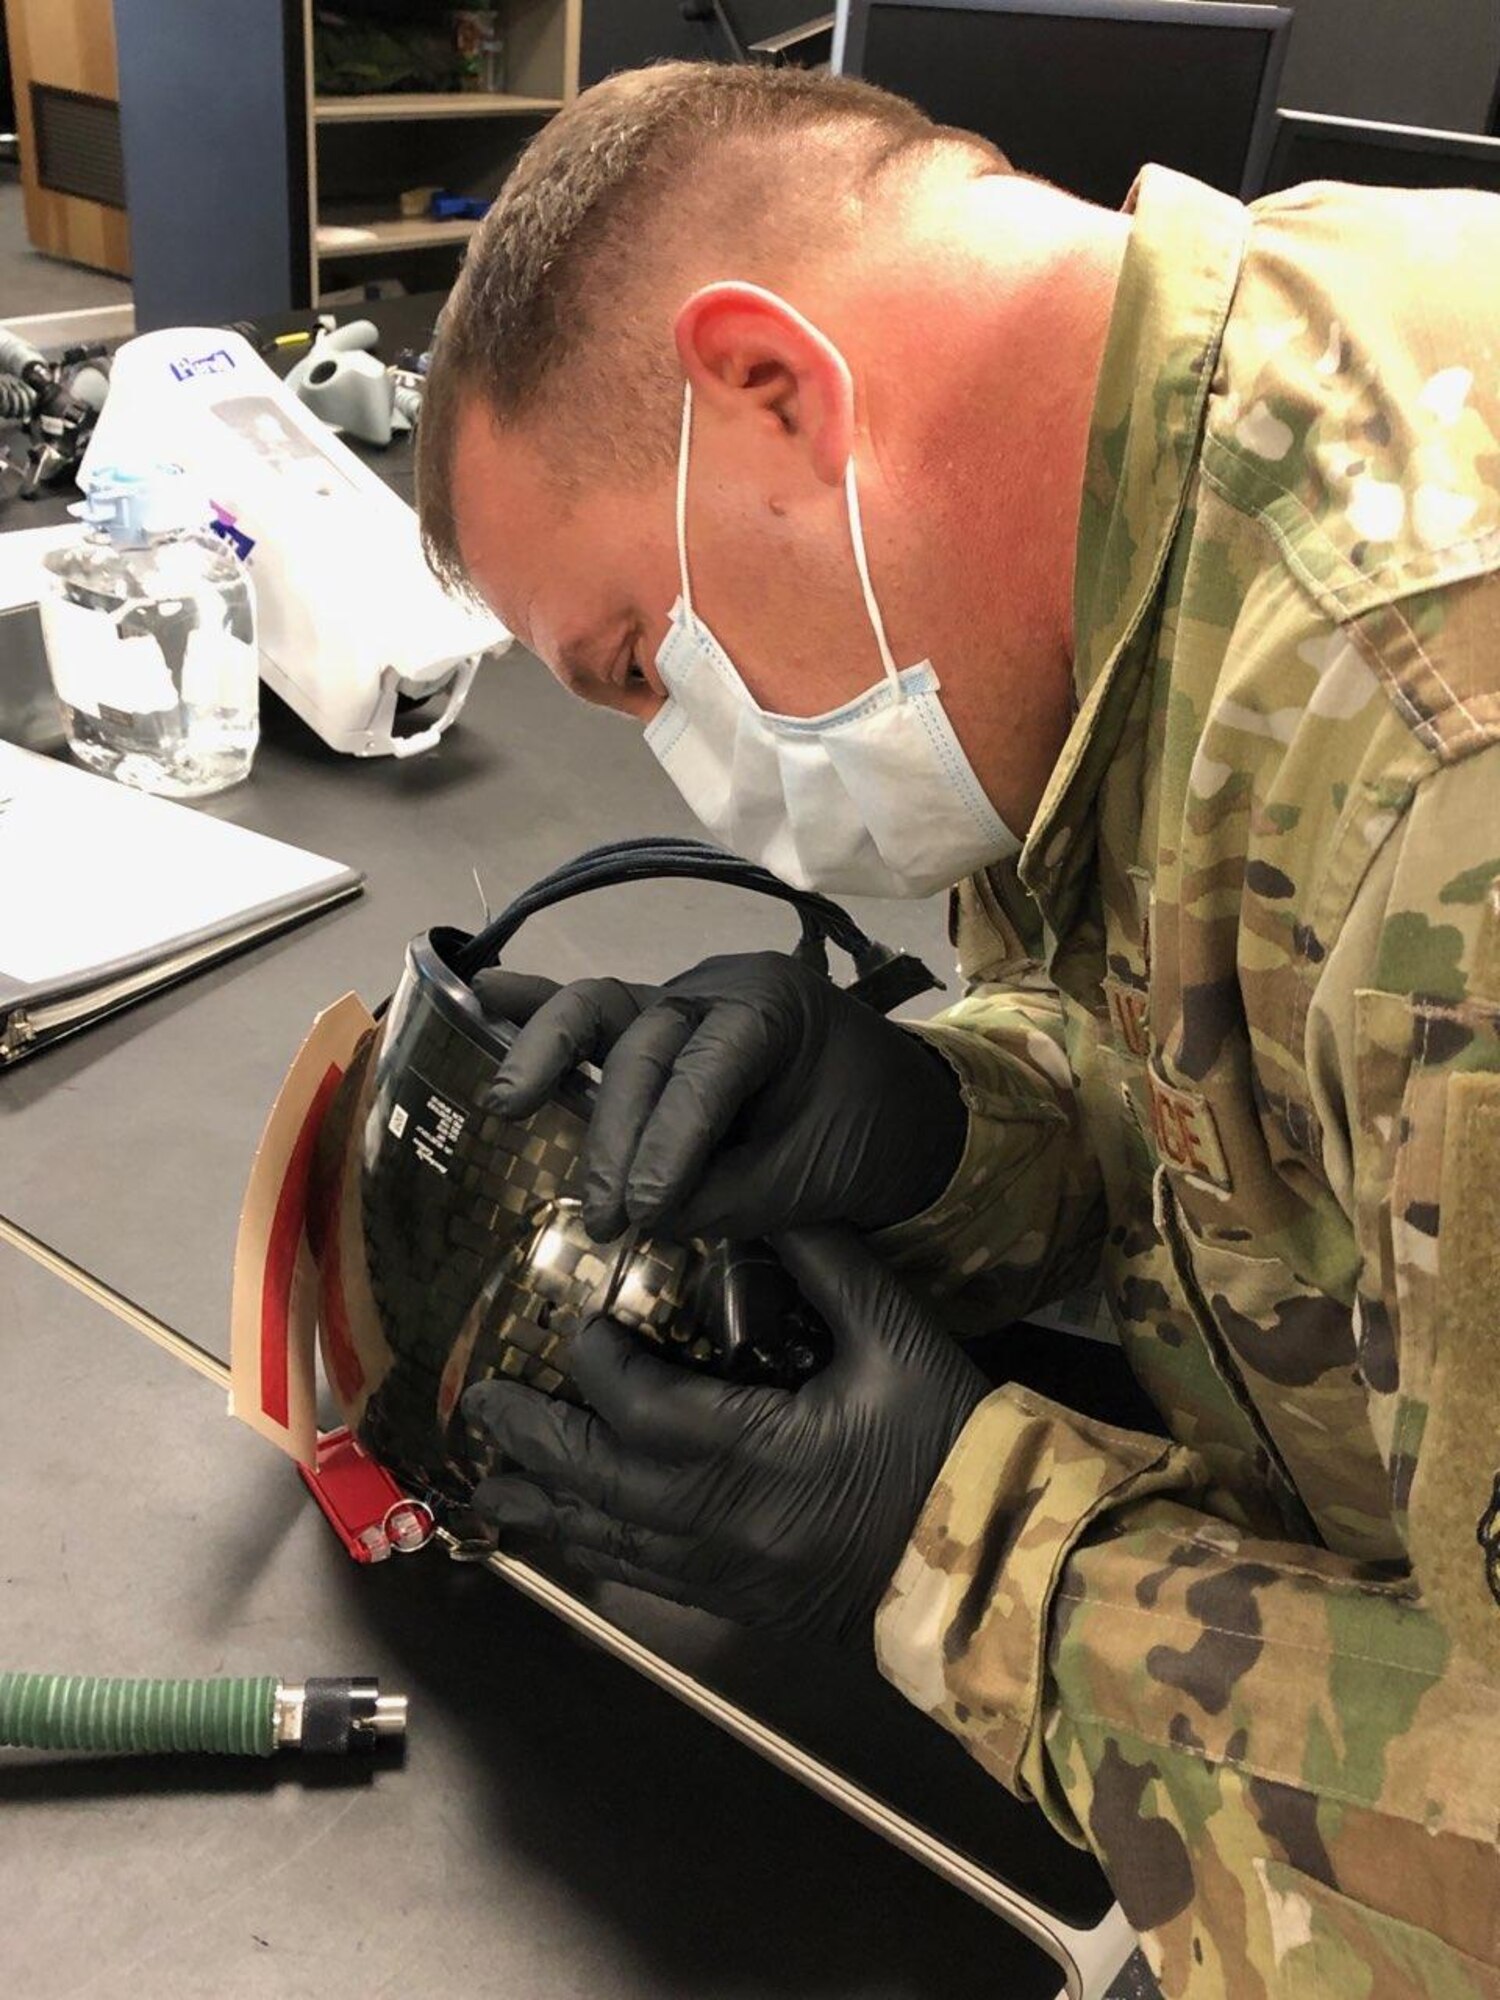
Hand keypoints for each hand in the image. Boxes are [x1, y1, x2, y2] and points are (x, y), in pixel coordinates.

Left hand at [460, 1226, 989, 1642]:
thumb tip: (768, 1201)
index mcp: (749, 1448)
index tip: (580, 1323)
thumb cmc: (946, 1446)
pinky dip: (593, 1551)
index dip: (595, 1361)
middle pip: (592, 1479)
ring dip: (542, 1506)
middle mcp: (714, 1518)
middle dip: (531, 1439)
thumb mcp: (898, 1338)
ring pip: (603, 1539)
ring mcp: (718, 1571)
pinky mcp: (734, 1601)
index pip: (635, 1402)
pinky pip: (639, 1579)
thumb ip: (828, 1264)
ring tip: (488, 1483)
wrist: (992, 1568)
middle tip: (478, 1407)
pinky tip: (570, 1537)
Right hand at [471, 953, 965, 1242]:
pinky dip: (537, 1011)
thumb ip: (728, 1195)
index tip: (646, 1211)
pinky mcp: (655, 1031)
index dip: (669, 1140)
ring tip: (507, 1105)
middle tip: (606, 1218)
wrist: (909, 1114)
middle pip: (644, 1044)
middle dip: (616, 1136)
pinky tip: (479, 998)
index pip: (707, 1066)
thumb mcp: (813, 1179)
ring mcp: (681, 1002)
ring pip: (601, 1010)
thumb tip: (643, 1217)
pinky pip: (593, 1016)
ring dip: (549, 1059)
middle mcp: (718, 988)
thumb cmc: (871, 1136)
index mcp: (776, 1007)